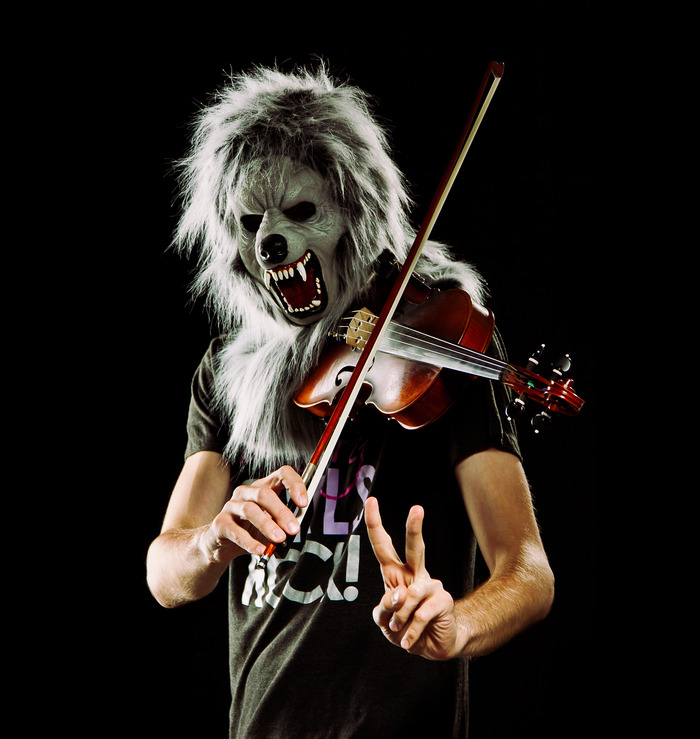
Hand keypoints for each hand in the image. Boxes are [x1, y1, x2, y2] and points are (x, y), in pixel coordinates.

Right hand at [200, 465, 307, 562]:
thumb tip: (295, 527)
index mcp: (263, 488)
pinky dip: (250, 542)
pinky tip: (260, 550)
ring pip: (250, 510)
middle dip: (281, 512)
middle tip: (293, 529)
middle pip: (264, 494)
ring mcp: (231, 506)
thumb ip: (283, 522)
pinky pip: (235, 531)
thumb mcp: (271, 523)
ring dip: (267, 525)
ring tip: (279, 539)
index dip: (294, 485)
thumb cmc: (250, 530)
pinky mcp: (220, 523)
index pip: (281, 474)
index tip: (303, 502)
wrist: (222, 544)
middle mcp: (246, 493)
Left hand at [365, 497, 460, 659]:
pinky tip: (409, 640)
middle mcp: (414, 575)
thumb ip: (384, 609)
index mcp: (395, 574)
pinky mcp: (442, 600)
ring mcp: (430, 585)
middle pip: (415, 548)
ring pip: (411, 593)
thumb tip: (400, 595)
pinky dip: (409, 632)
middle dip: (415, 528)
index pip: (383, 545)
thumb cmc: (405, 629)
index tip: (371, 501)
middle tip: (418, 508)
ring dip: (399, 619)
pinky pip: (419, 615)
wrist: (433, 647)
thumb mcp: (385, 622)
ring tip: (399, 630)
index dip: (375, 524)